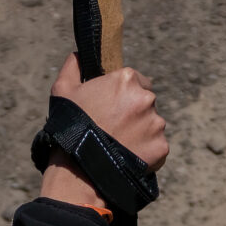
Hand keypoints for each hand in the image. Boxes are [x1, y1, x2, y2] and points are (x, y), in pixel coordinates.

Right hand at [40, 53, 168, 206]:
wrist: (80, 171)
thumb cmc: (70, 127)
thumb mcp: (63, 91)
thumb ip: (73, 67)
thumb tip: (78, 55)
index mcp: (127, 79)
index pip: (136, 80)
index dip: (123, 94)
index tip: (112, 107)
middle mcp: (146, 98)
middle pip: (146, 102)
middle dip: (133, 113)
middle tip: (114, 128)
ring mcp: (156, 124)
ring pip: (152, 125)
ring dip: (140, 132)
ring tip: (119, 146)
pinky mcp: (161, 147)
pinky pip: (157, 147)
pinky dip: (146, 152)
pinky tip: (127, 157)